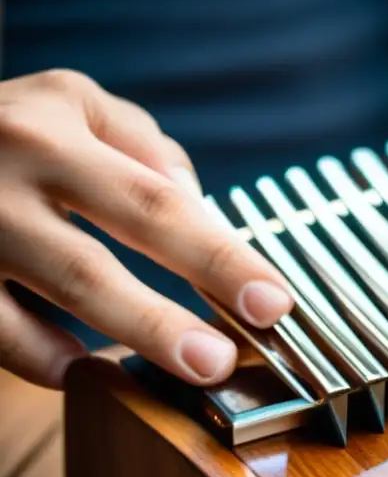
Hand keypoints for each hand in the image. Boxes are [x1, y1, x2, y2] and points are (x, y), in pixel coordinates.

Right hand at [0, 69, 292, 388]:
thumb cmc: (1, 128)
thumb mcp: (66, 104)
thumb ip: (140, 144)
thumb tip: (201, 205)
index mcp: (55, 124)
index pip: (160, 199)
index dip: (221, 256)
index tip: (273, 301)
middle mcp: (9, 165)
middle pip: (111, 246)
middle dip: (179, 307)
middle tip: (227, 356)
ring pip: (55, 288)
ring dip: (128, 333)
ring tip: (188, 368)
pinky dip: (40, 355)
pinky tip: (84, 372)